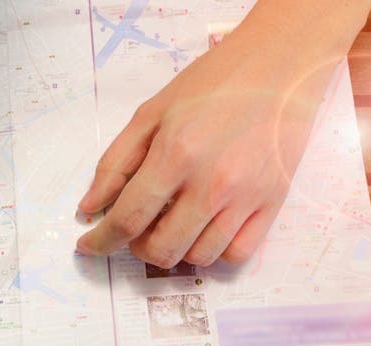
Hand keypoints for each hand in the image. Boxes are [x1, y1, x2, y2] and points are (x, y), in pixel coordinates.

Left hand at [75, 27, 336, 266]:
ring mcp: (246, 198)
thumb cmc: (214, 81)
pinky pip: (237, 254)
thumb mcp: (152, 111)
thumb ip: (115, 162)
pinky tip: (205, 229)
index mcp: (176, 154)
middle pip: (161, 249)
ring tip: (172, 223)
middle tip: (137, 228)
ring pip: (198, 258)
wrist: (281, 63)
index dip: (102, 241)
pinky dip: (215, 252)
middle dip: (137, 247)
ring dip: (175, 250)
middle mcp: (211, 184)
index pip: (128, 219)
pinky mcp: (274, 203)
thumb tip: (89, 208)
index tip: (89, 246)